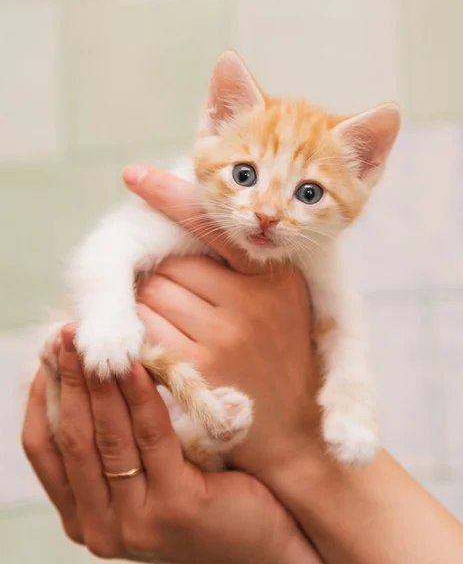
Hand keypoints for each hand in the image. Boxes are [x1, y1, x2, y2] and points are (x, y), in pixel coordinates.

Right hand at [23, 326, 320, 563]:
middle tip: (68, 336)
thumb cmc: (202, 497)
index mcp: (84, 516)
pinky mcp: (174, 507)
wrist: (259, 541)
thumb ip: (116, 441)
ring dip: (100, 383)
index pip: (45, 449)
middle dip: (69, 380)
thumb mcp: (146, 473)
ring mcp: (135, 522)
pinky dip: (141, 396)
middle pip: (72, 439)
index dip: (43, 396)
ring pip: (107, 437)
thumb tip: (90, 372)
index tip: (50, 353)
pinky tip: (140, 364)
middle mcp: (100, 527)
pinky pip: (151, 436)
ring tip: (99, 342)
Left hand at [125, 165, 321, 477]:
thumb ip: (248, 268)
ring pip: (153, 294)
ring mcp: (225, 338)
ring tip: (172, 323)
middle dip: (161, 275)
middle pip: (172, 265)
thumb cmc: (281, 359)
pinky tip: (155, 341)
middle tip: (173, 296)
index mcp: (275, 280)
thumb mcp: (283, 304)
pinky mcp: (198, 371)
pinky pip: (146, 331)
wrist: (294, 433)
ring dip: (147, 302)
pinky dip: (140, 330)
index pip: (215, 228)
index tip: (135, 174)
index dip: (172, 199)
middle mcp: (252, 304)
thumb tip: (193, 226)